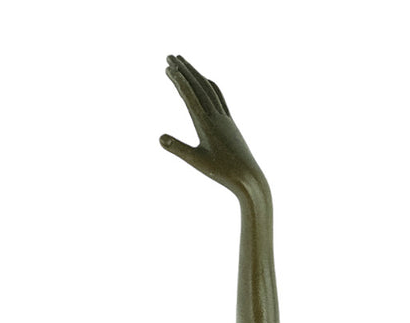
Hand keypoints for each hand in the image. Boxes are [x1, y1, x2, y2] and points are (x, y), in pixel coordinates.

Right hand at [160, 55, 266, 198]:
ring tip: (183, 63)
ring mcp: (225, 118)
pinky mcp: (230, 123)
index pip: (191, 96)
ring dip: (195, 73)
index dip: (179, 81)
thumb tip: (159, 137)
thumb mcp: (197, 161)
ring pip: (209, 89)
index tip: (168, 67)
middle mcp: (216, 117)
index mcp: (207, 124)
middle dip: (184, 70)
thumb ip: (178, 148)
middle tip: (169, 56)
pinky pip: (218, 97)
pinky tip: (205, 81)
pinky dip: (209, 85)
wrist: (250, 179)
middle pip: (199, 86)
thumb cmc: (223, 173)